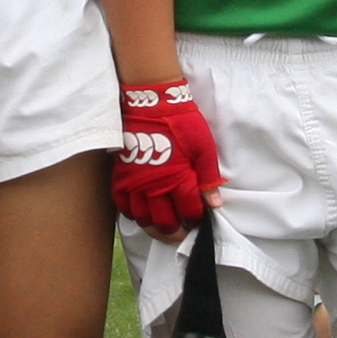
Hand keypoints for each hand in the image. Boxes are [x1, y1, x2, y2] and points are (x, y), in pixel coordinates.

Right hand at [114, 77, 221, 236]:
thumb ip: (209, 178)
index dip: (196, 220)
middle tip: (182, 232)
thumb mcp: (204, 148)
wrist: (151, 104)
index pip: (188, 212)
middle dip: (176, 231)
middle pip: (164, 222)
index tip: (199, 219)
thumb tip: (215, 203)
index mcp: (178, 180)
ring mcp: (135, 184)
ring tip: (163, 229)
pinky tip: (141, 214)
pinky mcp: (121, 177)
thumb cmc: (181, 123)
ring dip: (154, 228)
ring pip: (142, 219)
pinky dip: (132, 214)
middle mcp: (154, 187)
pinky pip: (122, 205)